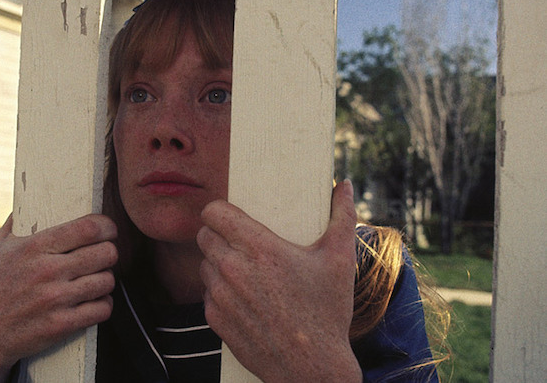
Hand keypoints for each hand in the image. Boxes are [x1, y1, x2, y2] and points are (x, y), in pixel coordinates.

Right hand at [0, 214, 117, 382]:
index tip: (108, 231)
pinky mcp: (61, 325)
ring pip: (108, 281)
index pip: (89, 228)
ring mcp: (55, 300)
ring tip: (95, 280)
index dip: (107, 227)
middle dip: (109, 253)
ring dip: (105, 280)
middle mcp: (47, 271)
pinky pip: (103, 308)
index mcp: (34, 248)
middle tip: (102, 257)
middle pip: (106, 253)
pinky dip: (103, 305)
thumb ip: (16, 222)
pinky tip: (93, 302)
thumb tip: (28, 198)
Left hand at [197, 180, 361, 381]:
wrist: (312, 368)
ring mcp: (221, 296)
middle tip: (239, 242)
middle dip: (218, 234)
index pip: (213, 212)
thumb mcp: (340, 260)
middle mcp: (233, 269)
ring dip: (217, 262)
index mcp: (259, 248)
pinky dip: (218, 291)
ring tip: (242, 269)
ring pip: (203, 264)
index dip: (219, 210)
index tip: (230, 214)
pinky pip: (206, 294)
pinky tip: (242, 297)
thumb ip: (343, 217)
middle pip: (204, 236)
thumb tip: (346, 186)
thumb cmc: (327, 313)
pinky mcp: (215, 320)